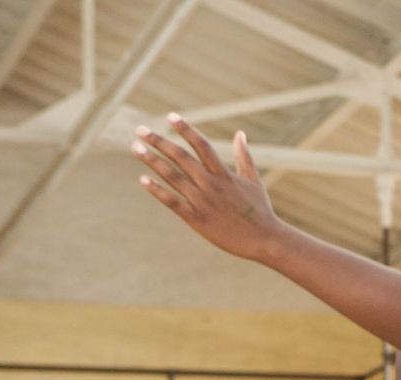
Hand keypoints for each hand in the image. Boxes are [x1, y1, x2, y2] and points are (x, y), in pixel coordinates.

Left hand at [132, 114, 283, 262]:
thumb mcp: (253, 180)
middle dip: (159, 141)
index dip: (185, 129)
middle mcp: (211, 184)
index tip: (170, 116)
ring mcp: (203, 201)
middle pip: (181, 157)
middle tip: (140, 130)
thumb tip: (240, 133)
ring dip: (152, 161)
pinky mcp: (197, 219)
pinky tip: (143, 180)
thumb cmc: (260, 210)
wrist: (265, 240)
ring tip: (135, 148)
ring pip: (172, 176)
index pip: (202, 145)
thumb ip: (244, 156)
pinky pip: (172, 201)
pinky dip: (157, 190)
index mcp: (224, 174)